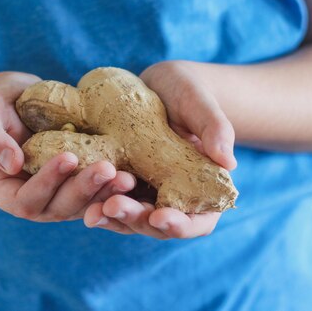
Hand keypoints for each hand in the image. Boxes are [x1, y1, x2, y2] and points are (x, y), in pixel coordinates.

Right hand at [0, 72, 135, 221]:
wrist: (19, 101)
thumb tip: (12, 164)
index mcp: (3, 191)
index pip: (25, 199)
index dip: (47, 182)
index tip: (68, 156)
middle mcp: (32, 201)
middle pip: (58, 208)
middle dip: (84, 189)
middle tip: (108, 169)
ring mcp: (57, 197)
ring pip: (83, 205)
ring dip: (105, 193)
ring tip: (127, 177)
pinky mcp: (78, 186)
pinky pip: (97, 193)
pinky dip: (113, 186)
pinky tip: (133, 173)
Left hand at [83, 61, 234, 238]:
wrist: (158, 87)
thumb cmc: (188, 93)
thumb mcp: (200, 105)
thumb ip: (216, 129)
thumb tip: (228, 162)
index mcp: (204, 191)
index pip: (197, 222)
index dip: (180, 225)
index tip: (161, 216)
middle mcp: (174, 199)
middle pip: (158, 225)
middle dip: (136, 219)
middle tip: (114, 206)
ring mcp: (146, 194)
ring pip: (131, 218)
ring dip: (112, 217)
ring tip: (93, 211)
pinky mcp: (123, 184)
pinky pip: (110, 199)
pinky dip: (97, 201)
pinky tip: (82, 198)